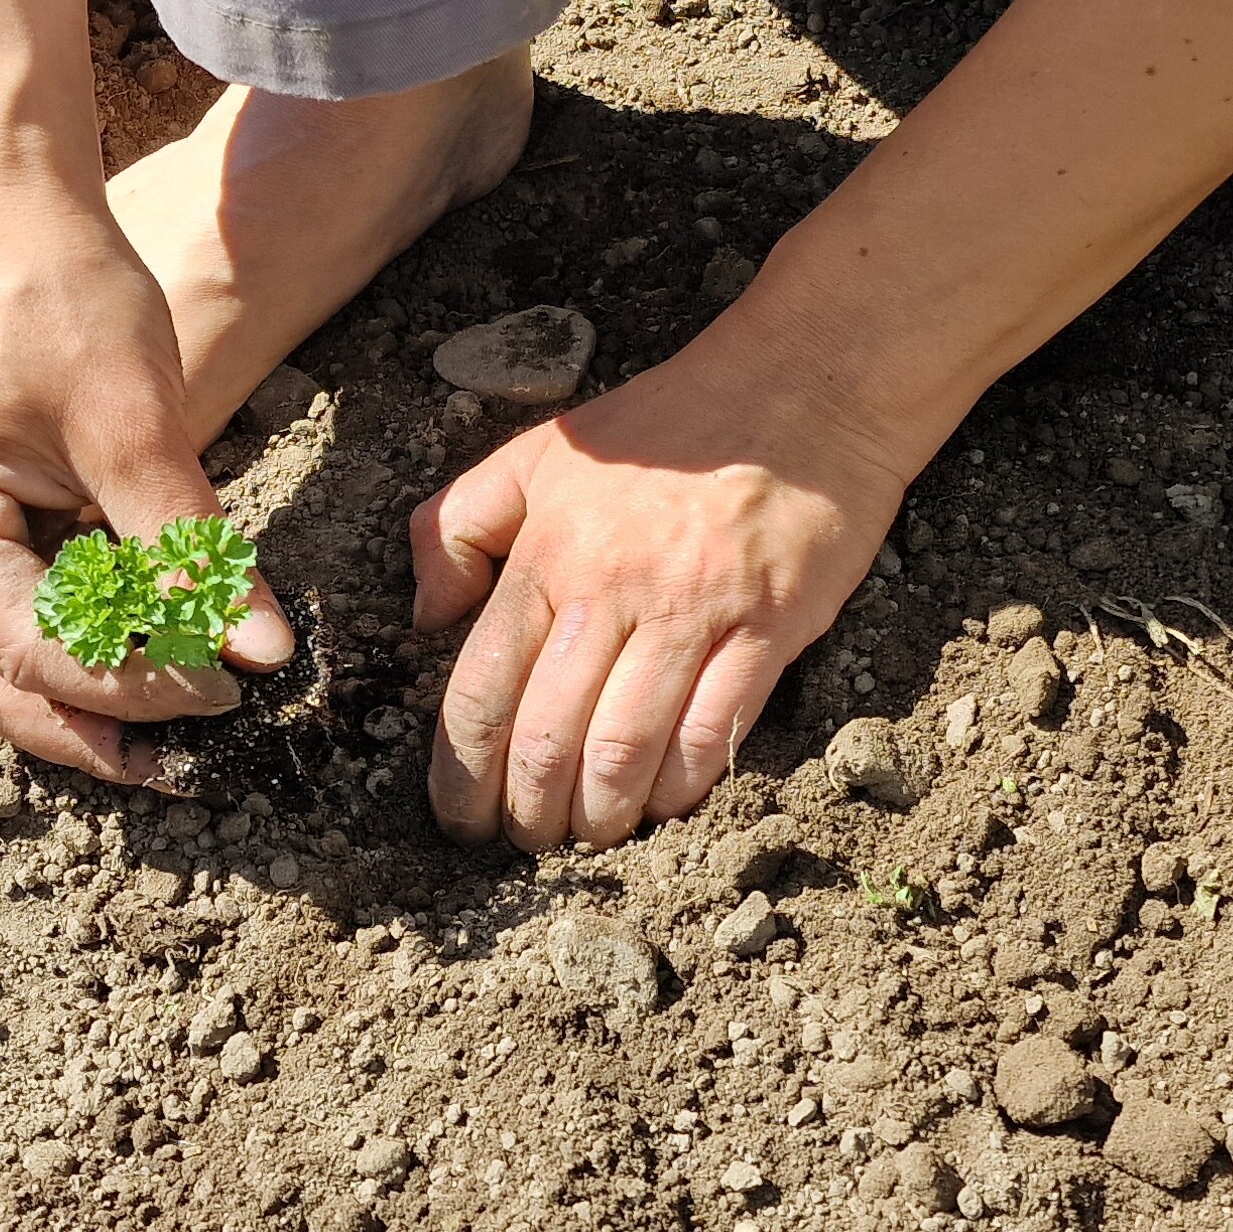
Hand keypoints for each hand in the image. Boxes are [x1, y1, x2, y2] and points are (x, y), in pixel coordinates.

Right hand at [0, 198, 293, 780]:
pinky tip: (143, 669)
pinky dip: (73, 656)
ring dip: (77, 707)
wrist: (16, 212)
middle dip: (88, 730)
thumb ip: (193, 543)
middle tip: (192, 763)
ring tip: (173, 740)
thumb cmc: (65, 294)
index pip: (23, 644)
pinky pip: (6, 621)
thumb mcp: (137, 420)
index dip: (127, 683)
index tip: (226, 693)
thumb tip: (262, 652)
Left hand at [410, 350, 916, 848]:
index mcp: (547, 553)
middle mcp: (612, 588)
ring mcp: (694, 611)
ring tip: (590, 837)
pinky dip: (681, 788)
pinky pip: (712, 734)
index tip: (459, 818)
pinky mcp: (768, 628)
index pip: (481, 691)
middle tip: (525, 845)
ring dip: (599, 817)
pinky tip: (665, 805)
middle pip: (546, 739)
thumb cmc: (668, 428)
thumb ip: (458, 525)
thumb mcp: (540, 453)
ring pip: (624, 752)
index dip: (461, 775)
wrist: (804, 386)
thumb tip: (428, 618)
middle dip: (526, 815)